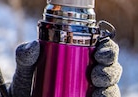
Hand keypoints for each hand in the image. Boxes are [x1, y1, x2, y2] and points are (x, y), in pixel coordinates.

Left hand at [7, 38, 122, 96]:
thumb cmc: (28, 82)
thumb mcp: (25, 68)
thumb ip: (25, 55)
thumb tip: (34, 45)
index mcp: (82, 56)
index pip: (102, 48)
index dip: (107, 48)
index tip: (100, 52)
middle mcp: (92, 74)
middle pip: (112, 67)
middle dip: (111, 69)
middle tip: (97, 74)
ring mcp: (94, 92)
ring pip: (112, 88)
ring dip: (109, 88)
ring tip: (97, 90)